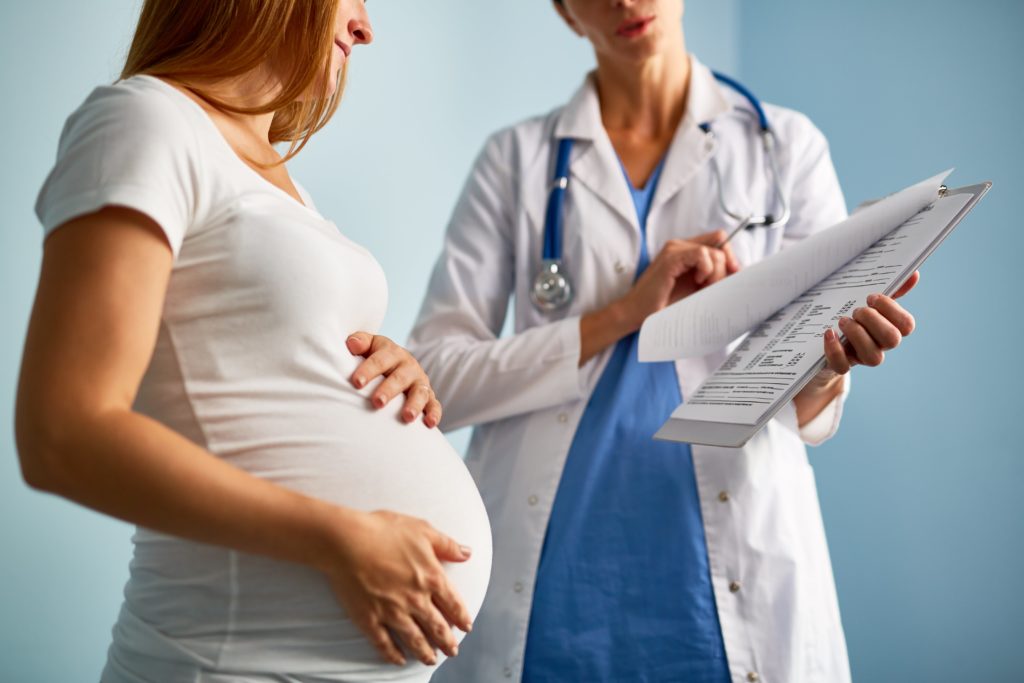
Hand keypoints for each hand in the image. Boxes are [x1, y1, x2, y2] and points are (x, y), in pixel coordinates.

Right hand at [327, 509, 472, 665]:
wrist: (346, 540)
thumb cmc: (384, 530)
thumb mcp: (422, 530)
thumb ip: (447, 545)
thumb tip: (468, 553)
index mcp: (431, 577)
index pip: (453, 604)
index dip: (461, 618)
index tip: (465, 627)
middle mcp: (416, 599)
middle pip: (436, 627)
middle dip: (447, 642)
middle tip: (452, 652)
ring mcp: (392, 612)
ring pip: (414, 639)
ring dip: (425, 652)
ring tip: (431, 659)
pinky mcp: (369, 619)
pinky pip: (384, 643)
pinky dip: (392, 654)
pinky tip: (398, 660)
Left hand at [346, 333, 441, 427]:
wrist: (398, 363)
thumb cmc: (377, 357)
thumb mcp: (370, 345)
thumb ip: (360, 341)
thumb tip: (352, 344)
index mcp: (392, 352)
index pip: (380, 360)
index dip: (369, 370)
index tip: (357, 382)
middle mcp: (409, 366)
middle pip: (399, 377)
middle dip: (389, 390)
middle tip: (377, 402)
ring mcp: (420, 381)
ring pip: (419, 392)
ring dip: (414, 404)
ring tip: (407, 417)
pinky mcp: (429, 396)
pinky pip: (434, 405)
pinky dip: (434, 413)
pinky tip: (429, 424)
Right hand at [618, 230, 739, 329]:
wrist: (636, 313)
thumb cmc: (663, 304)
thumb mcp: (696, 288)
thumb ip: (712, 276)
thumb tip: (738, 272)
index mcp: (686, 250)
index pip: (719, 239)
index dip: (730, 256)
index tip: (732, 274)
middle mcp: (680, 245)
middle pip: (720, 243)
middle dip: (725, 267)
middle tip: (712, 286)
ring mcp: (674, 249)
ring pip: (713, 250)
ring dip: (716, 272)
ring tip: (702, 287)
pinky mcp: (671, 258)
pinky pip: (701, 254)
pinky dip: (706, 269)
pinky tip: (697, 281)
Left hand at [822, 271, 918, 375]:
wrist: (822, 343)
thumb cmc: (853, 319)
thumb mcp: (869, 304)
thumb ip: (891, 291)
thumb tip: (914, 274)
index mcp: (889, 328)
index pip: (906, 324)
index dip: (891, 309)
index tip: (871, 297)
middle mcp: (879, 346)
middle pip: (892, 340)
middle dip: (874, 321)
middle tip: (857, 310)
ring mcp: (860, 358)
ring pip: (873, 358)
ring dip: (857, 335)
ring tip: (842, 320)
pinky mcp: (839, 366)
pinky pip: (842, 366)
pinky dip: (835, 350)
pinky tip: (829, 333)